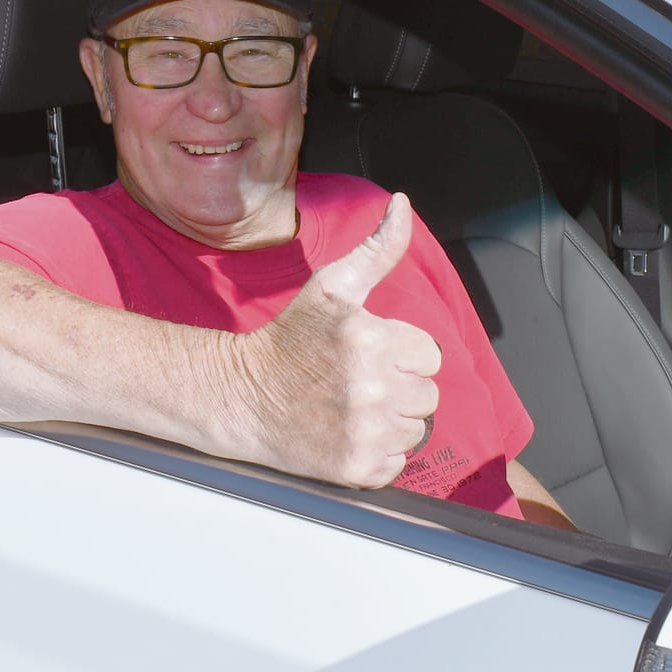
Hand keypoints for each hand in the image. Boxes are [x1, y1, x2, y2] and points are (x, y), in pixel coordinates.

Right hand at [228, 193, 442, 487]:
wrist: (241, 397)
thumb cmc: (290, 339)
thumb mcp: (332, 286)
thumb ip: (377, 249)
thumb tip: (402, 203)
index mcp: (371, 339)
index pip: (430, 355)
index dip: (402, 353)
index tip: (368, 354)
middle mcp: (372, 387)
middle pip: (428, 395)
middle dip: (399, 388)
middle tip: (357, 382)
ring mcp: (365, 431)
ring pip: (416, 431)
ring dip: (391, 422)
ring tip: (351, 407)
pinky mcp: (357, 468)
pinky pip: (398, 464)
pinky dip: (378, 454)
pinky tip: (347, 434)